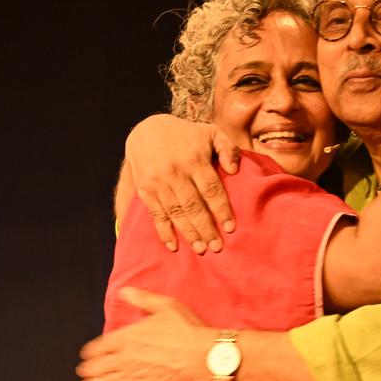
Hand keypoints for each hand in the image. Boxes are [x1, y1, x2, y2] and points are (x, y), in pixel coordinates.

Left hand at [76, 287, 214, 380]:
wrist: (204, 359)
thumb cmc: (187, 330)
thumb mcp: (166, 306)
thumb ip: (142, 299)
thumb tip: (124, 291)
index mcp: (127, 337)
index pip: (99, 346)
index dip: (90, 352)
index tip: (87, 354)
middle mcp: (125, 359)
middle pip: (97, 367)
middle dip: (88, 369)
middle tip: (83, 371)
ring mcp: (133, 378)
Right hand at [125, 114, 239, 253]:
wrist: (146, 130)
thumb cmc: (186, 135)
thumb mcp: (210, 132)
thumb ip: (227, 148)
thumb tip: (234, 170)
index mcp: (194, 159)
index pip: (211, 189)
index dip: (221, 210)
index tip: (230, 228)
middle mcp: (176, 173)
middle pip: (193, 206)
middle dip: (206, 228)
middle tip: (217, 247)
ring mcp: (159, 183)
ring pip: (176, 213)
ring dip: (188, 233)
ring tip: (200, 249)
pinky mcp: (146, 191)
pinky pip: (156, 215)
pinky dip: (164, 232)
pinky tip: (173, 246)